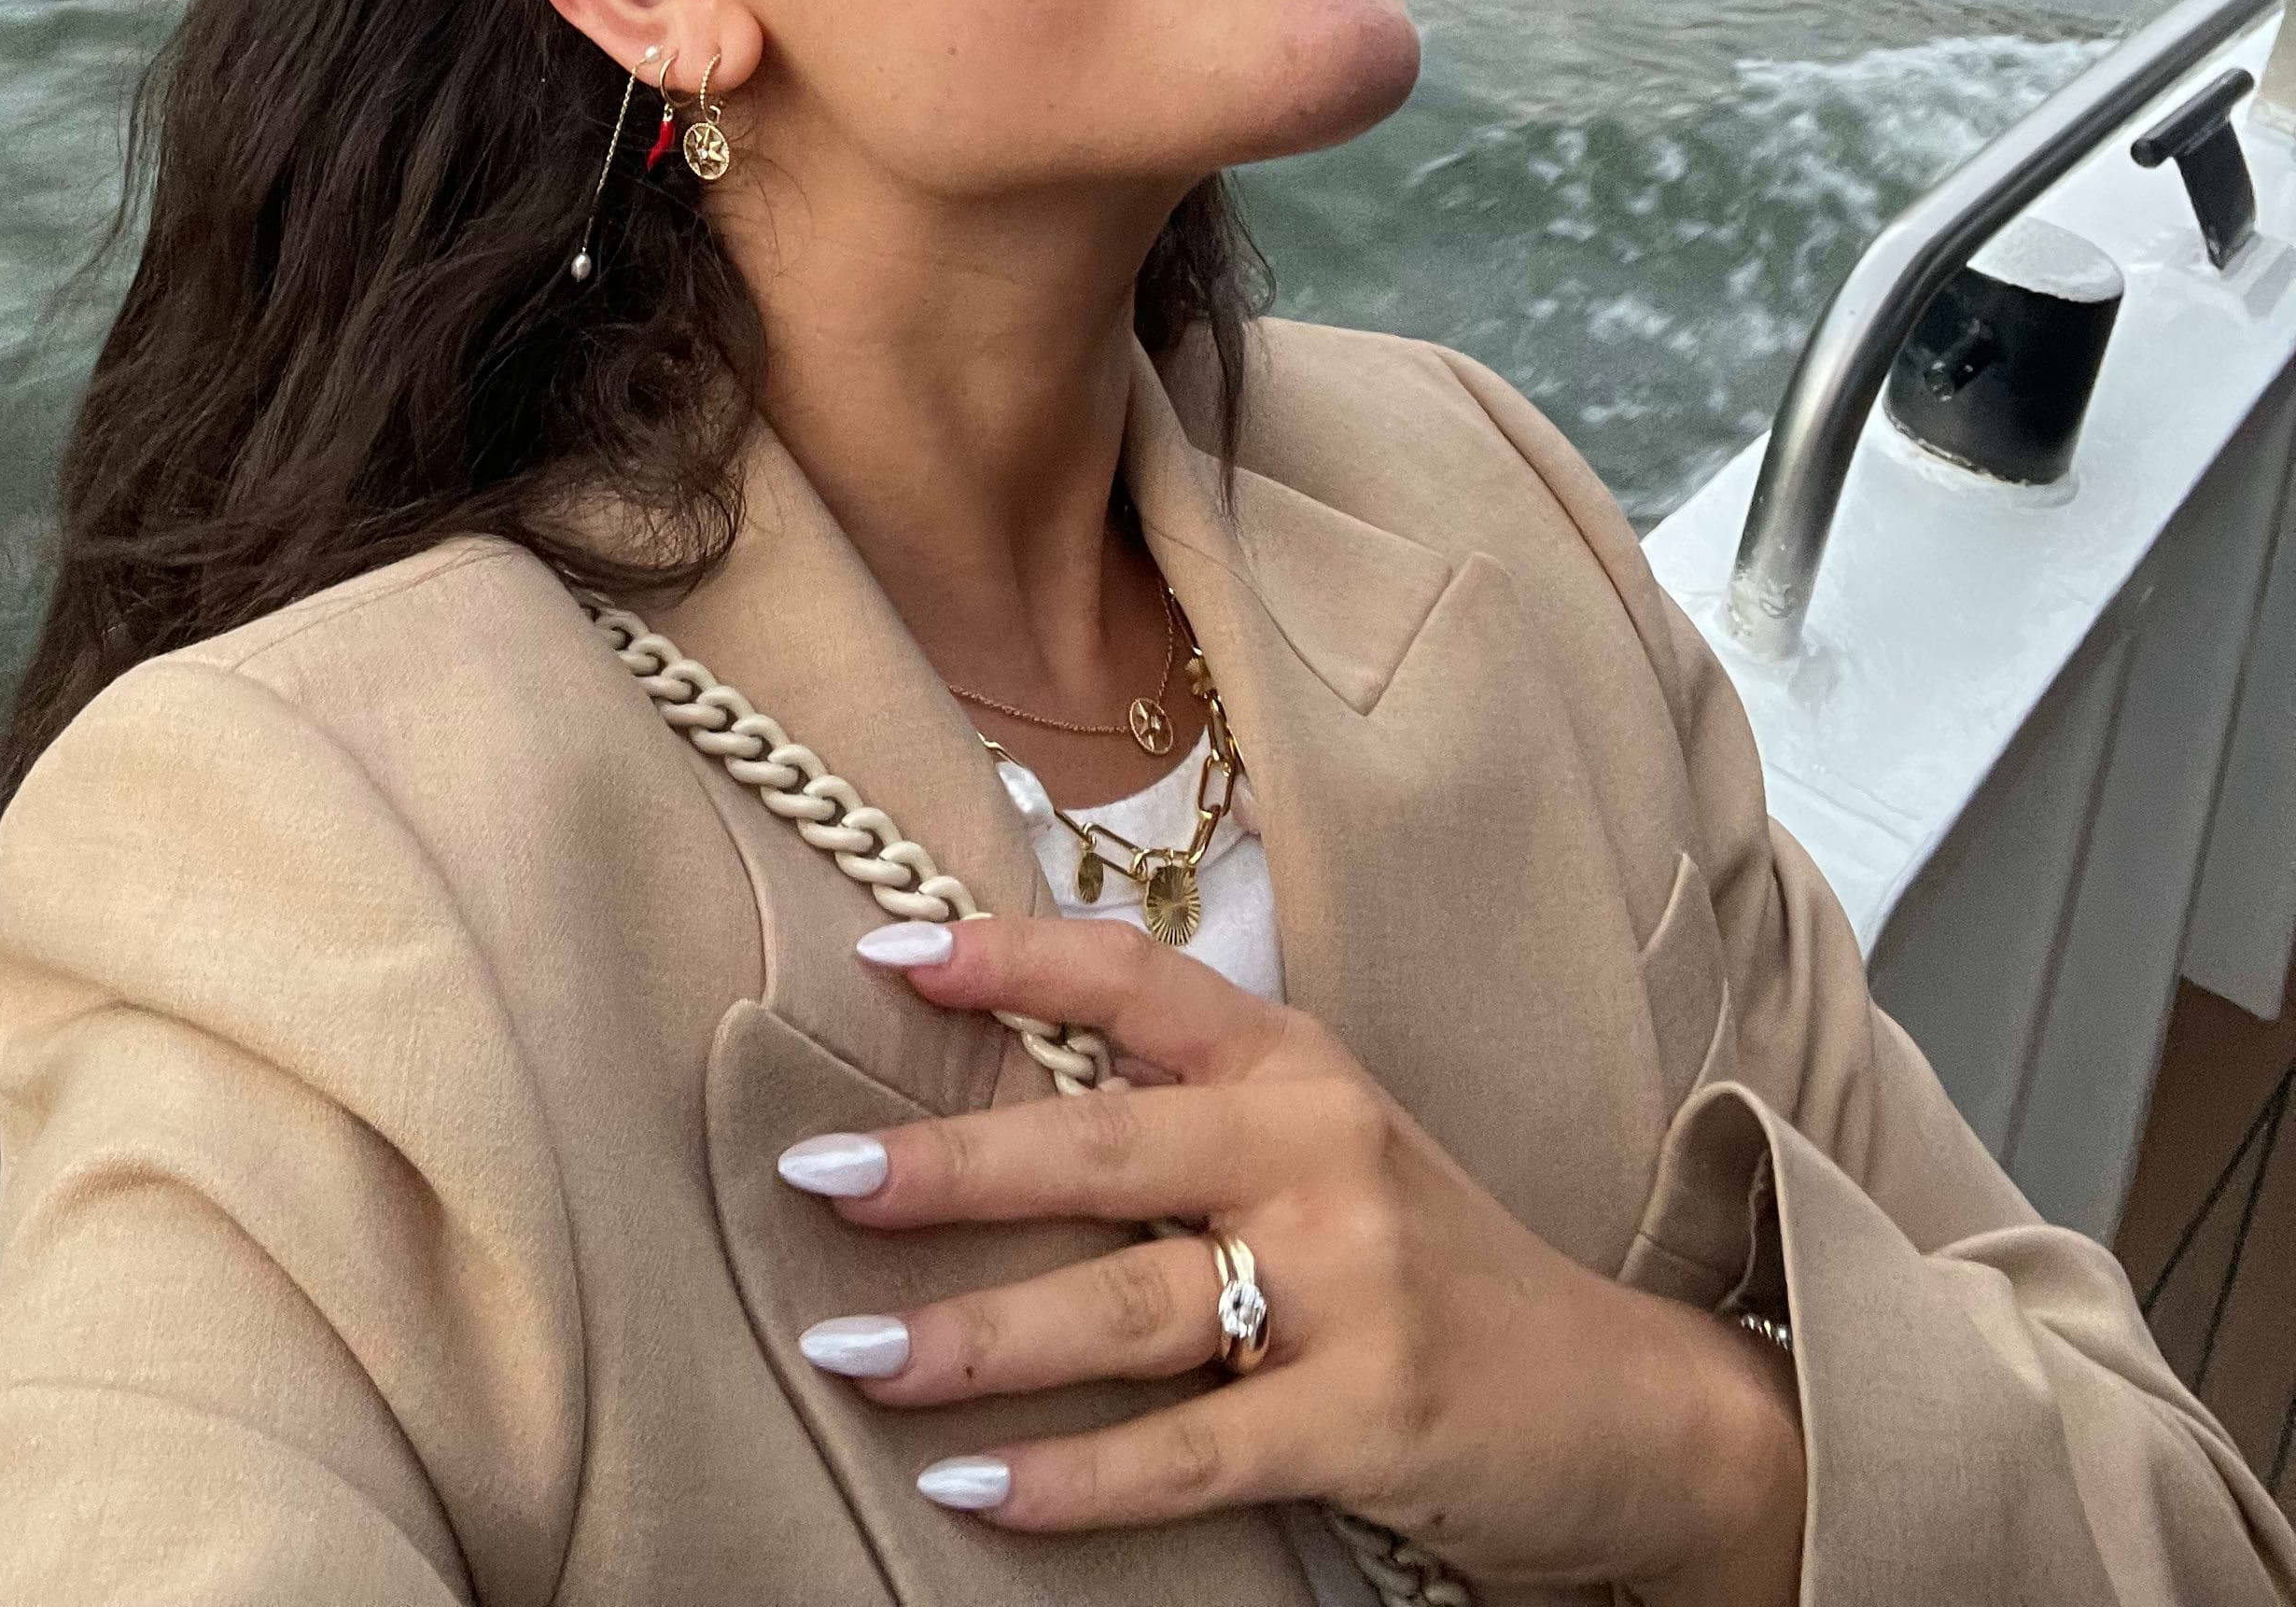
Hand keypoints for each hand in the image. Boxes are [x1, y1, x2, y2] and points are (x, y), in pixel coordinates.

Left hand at [780, 915, 1804, 1602]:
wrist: (1626, 1407)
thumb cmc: (1430, 1268)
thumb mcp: (1326, 1149)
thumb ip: (1191, 1116)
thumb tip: (991, 1099)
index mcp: (1298, 1065)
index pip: (1135, 977)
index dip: (1008, 955)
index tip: (883, 954)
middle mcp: (1320, 1151)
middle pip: (1100, 1146)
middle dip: (948, 1165)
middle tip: (818, 1174)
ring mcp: (1351, 1286)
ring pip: (1122, 1308)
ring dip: (973, 1338)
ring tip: (849, 1351)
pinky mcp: (1371, 1420)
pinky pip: (1188, 1453)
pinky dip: (1071, 1478)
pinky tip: (970, 1489)